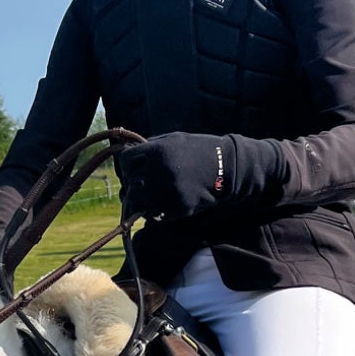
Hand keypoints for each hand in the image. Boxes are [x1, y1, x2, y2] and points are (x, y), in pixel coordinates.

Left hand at [115, 133, 229, 222]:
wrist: (228, 167)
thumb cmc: (200, 150)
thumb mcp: (175, 139)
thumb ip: (151, 146)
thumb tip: (127, 155)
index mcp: (159, 151)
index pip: (126, 161)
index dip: (128, 166)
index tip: (135, 169)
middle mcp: (161, 171)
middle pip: (131, 183)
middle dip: (134, 184)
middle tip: (141, 186)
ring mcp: (169, 191)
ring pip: (139, 202)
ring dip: (140, 201)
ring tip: (148, 197)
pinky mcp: (179, 207)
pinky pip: (153, 216)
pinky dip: (152, 213)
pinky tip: (158, 206)